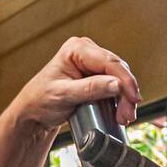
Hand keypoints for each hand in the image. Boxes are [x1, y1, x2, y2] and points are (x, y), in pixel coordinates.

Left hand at [10, 36, 141, 131]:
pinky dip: (119, 100)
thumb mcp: (64, 95)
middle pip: (117, 69)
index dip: (125, 80)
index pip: (109, 62)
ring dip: (124, 98)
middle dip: (126, 93)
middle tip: (128, 115)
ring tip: (124, 117)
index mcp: (76, 49)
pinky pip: (114, 85)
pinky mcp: (95, 77)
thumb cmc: (41, 101)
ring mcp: (92, 64)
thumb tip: (117, 84)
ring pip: (119, 78)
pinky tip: (120, 112)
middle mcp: (86, 52)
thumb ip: (91, 89)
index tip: (133, 99)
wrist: (33, 113)